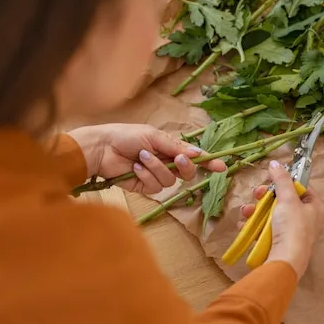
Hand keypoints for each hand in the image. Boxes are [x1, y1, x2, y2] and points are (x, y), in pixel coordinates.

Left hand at [67, 123, 225, 193]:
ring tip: (141, 158)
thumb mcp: (154, 136)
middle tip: (177, 158)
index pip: (193, 157)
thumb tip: (196, 153)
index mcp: (170, 148)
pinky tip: (135, 168)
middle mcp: (166, 163)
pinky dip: (146, 176)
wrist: (102, 148)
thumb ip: (176, 146)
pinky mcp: (145, 187)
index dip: (208, 162)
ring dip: (156, 168)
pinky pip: (155, 187)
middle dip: (184, 166)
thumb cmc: (126, 136)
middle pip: (187, 172)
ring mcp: (156, 176)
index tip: (221, 166)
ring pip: (170, 180)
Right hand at [239, 160, 323, 278]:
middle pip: (282, 200)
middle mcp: (305, 218)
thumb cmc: (292, 228)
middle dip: (265, 197)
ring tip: (246, 212)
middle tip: (256, 195)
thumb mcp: (288, 199)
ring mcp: (291, 231)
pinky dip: (254, 225)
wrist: (284, 261)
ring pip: (270, 213)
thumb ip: (281, 179)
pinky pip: (264, 228)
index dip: (286, 182)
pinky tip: (244, 225)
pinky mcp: (278, 242)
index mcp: (314, 206)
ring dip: (256, 211)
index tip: (272, 179)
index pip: (301, 187)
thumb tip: (275, 162)